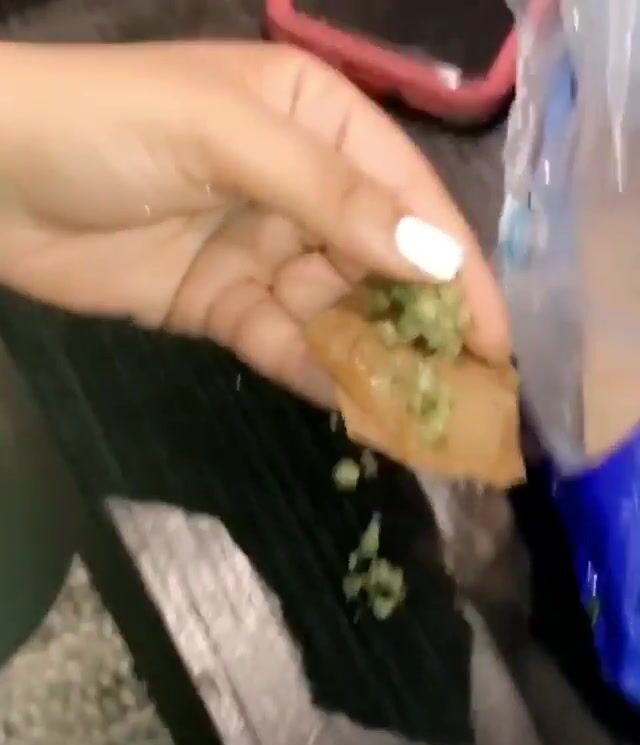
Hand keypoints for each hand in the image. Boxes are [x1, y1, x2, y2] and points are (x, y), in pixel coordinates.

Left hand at [0, 41, 508, 403]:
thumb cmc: (108, 125)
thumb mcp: (227, 138)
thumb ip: (332, 200)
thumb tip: (431, 262)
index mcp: (317, 120)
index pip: (406, 200)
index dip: (457, 270)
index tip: (497, 340)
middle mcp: (301, 187)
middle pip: (381, 265)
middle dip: (423, 329)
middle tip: (470, 399)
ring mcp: (261, 249)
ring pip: (337, 314)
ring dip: (378, 364)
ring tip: (425, 421)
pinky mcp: (221, 305)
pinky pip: (284, 345)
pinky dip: (317, 375)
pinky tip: (357, 411)